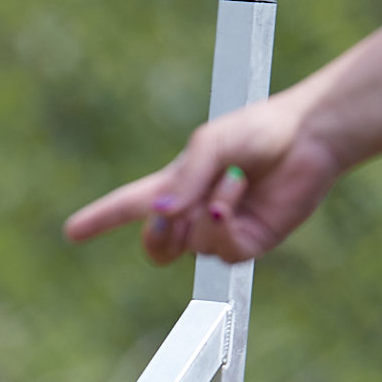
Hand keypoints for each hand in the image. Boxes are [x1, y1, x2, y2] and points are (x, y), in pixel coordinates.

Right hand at [62, 98, 343, 265]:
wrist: (310, 138)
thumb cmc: (259, 130)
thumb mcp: (209, 144)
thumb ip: (184, 179)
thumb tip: (162, 216)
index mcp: (178, 183)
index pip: (130, 205)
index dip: (100, 219)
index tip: (72, 232)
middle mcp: (197, 211)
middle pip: (157, 245)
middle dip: (156, 237)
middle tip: (171, 215)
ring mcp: (223, 231)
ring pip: (191, 246)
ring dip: (205, 213)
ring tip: (233, 181)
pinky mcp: (250, 243)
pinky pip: (221, 251)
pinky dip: (222, 224)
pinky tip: (236, 198)